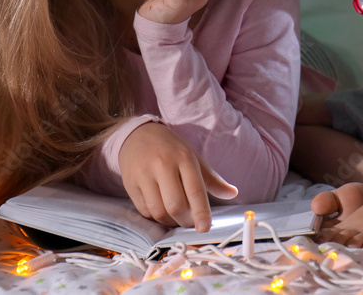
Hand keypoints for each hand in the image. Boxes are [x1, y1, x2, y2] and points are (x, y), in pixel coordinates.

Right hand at [119, 122, 238, 230]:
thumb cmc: (170, 148)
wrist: (137, 135)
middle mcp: (163, 165)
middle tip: (190, 222)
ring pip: (158, 211)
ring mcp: (144, 175)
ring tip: (176, 217)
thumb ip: (212, 178)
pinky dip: (155, 217)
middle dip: (185, 221)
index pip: (195, 189)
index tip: (205, 228)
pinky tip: (162, 210)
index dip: (201, 212)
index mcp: (183, 157)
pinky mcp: (131, 184)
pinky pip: (144, 210)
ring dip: (170, 222)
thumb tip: (232, 193)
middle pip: (175, 205)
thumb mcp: (193, 157)